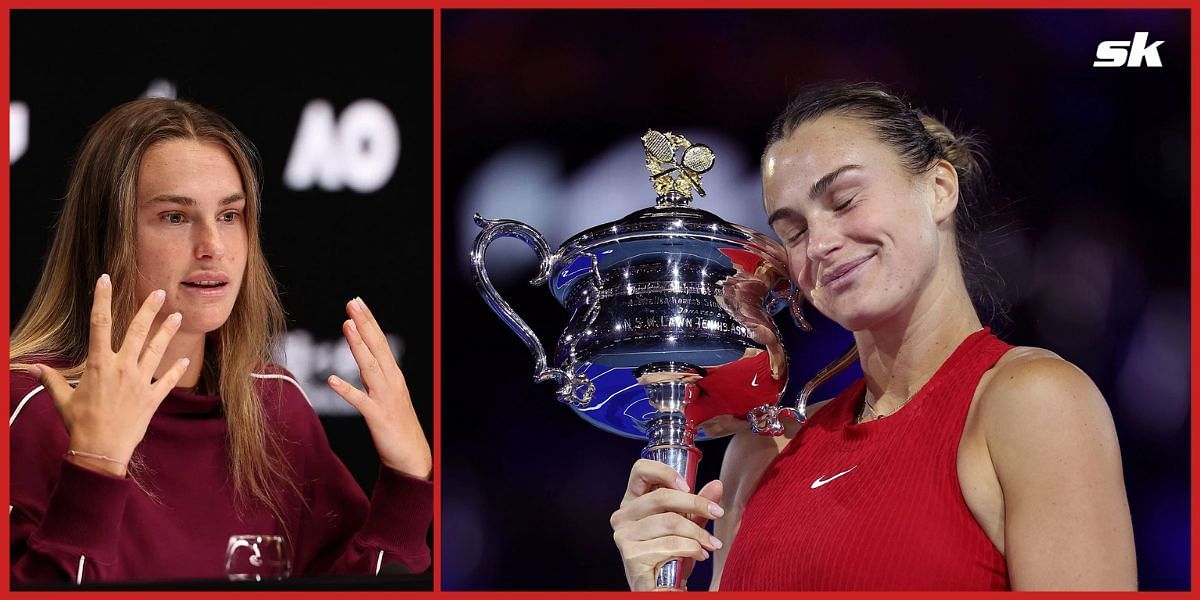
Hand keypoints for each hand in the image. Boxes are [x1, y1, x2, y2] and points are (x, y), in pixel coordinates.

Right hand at [32, 274, 189, 476]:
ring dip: (168, 332)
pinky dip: (177, 369)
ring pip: (157, 350)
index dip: (102, 299)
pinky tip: (187, 358)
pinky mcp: (153, 397)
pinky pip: (168, 380)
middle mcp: (122, 367)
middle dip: (149, 309)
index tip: (105, 280)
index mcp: (99, 364)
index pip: (99, 324)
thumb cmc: (80, 424)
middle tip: (159, 292)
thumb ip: (50, 379)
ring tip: (178, 316)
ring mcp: (140, 381)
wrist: (101, 450)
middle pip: (137, 331)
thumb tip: (31, 368)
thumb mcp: (62, 399)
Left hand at [327, 297, 431, 478]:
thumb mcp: (388, 396)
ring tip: (346, 324)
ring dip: (358, 346)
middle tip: (353, 302)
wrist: (413, 459)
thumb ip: (375, 377)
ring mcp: (386, 399)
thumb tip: (363, 359)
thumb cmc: (398, 428)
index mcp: (394, 377)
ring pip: (370, 367)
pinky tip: (333, 380)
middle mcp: (392, 383)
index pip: (380, 343)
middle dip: (365, 323)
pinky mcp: (378, 418)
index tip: (358, 303)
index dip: (369, 322)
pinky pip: (360, 402)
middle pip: (377, 348)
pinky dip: (347, 390)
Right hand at [610, 459, 724, 590]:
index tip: (688, 486)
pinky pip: (670, 545)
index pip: (640, 469)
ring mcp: (624, 536)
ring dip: (698, 534)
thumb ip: (698, 506)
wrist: (661, 588)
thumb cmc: (669, 554)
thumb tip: (717, 485)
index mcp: (632, 502)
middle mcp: (622, 516)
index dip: (666, 472)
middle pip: (662, 496)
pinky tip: (699, 555)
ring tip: (710, 544)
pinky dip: (691, 549)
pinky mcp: (631, 556)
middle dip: (696, 504)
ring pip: (670, 522)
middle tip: (717, 514)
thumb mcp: (686, 526)